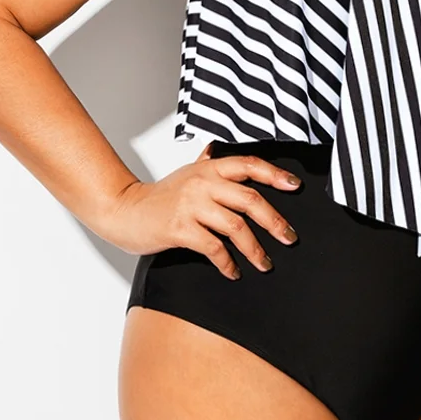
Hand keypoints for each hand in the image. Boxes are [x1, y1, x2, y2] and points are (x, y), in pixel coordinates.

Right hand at [98, 141, 299, 277]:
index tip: (296, 187)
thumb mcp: (186, 174)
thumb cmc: (158, 196)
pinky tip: (233, 271)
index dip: (275, 174)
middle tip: (289, 238)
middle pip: (250, 199)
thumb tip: (217, 148)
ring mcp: (191, 205)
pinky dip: (228, 263)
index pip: (249, 165)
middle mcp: (202, 183)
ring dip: (255, 249)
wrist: (124, 210)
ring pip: (236, 226)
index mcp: (208, 168)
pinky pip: (214, 248)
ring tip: (264, 263)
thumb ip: (205, 163)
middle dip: (275, 222)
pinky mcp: (180, 228)